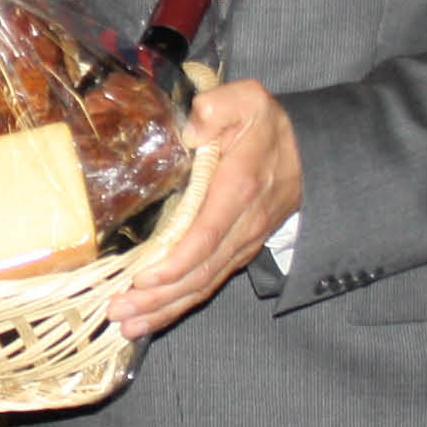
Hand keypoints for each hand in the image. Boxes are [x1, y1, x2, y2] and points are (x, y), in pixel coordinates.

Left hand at [112, 79, 302, 337]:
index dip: (175, 262)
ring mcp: (241, 245)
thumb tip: (191, 127)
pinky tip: (151, 320)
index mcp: (239, 189)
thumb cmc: (267, 126)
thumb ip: (218, 107)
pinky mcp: (236, 254)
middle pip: (199, 272)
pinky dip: (179, 306)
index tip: (142, 280)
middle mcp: (242, 225)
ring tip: (127, 325)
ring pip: (203, 286)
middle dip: (158, 297)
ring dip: (164, 310)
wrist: (307, 152)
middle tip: (119, 311)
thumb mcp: (248, 101)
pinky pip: (207, 284)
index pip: (207, 235)